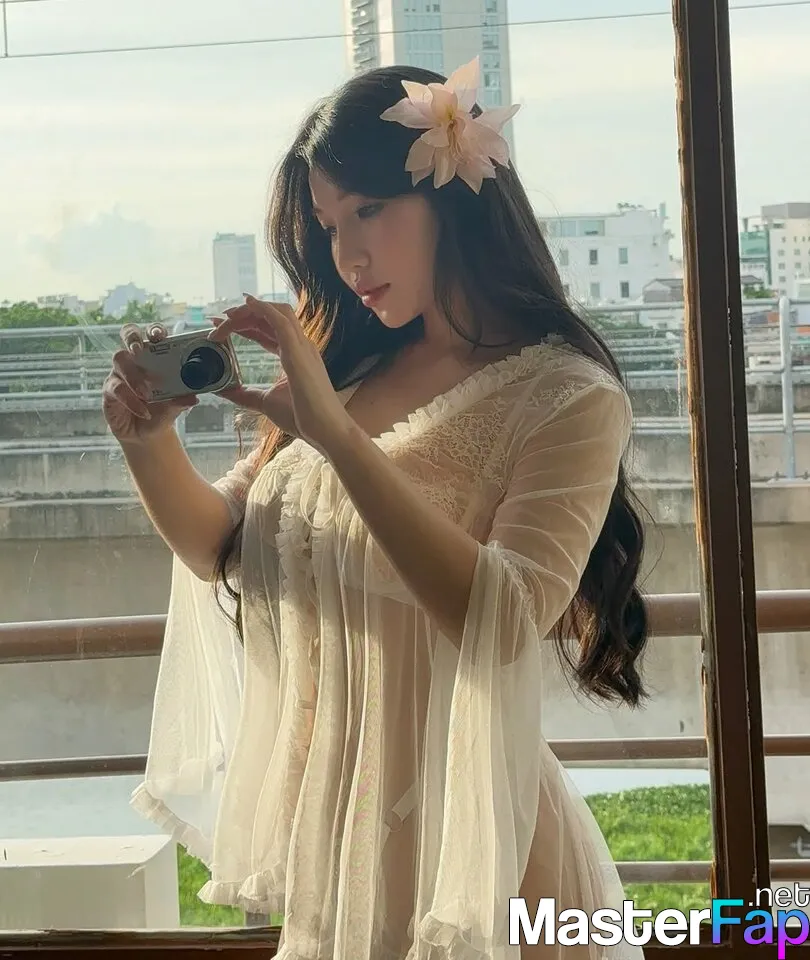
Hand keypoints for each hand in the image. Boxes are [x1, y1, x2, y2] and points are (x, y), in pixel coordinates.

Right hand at [102, 322, 198, 446]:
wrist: (147, 435)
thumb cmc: (161, 412)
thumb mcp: (174, 407)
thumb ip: (181, 401)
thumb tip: (192, 398)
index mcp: (155, 357)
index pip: (153, 335)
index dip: (154, 330)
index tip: (160, 335)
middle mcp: (136, 359)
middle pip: (128, 334)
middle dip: (133, 338)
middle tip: (140, 350)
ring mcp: (120, 372)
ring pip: (119, 360)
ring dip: (134, 376)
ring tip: (147, 394)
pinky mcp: (110, 389)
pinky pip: (116, 388)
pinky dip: (131, 400)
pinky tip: (143, 411)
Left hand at [209, 295, 351, 453]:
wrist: (325, 431)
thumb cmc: (303, 418)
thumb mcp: (266, 402)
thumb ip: (245, 395)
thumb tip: (223, 390)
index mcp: (295, 355)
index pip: (267, 329)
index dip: (243, 324)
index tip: (219, 326)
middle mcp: (300, 346)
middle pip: (270, 316)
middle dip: (242, 313)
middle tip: (215, 320)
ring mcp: (302, 346)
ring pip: (276, 312)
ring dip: (248, 310)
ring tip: (225, 316)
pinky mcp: (298, 352)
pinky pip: (280, 321)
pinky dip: (262, 309)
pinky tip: (245, 305)